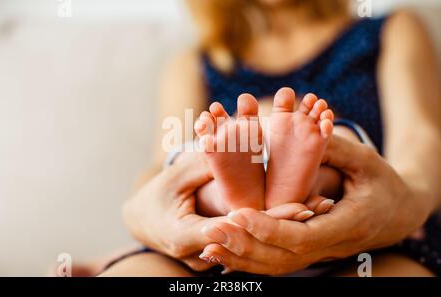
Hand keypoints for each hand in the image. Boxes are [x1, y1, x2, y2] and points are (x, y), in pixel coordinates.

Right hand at [122, 150, 324, 271]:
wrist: (142, 222)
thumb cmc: (156, 196)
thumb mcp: (177, 177)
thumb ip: (206, 164)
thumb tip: (237, 140)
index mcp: (184, 235)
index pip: (235, 230)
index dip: (270, 220)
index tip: (301, 208)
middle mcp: (200, 254)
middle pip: (251, 241)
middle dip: (286, 223)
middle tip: (321, 206)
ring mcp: (210, 259)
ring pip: (252, 246)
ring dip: (281, 227)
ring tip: (317, 208)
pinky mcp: (218, 256)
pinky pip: (247, 245)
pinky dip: (268, 230)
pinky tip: (295, 216)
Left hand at [199, 136, 432, 274]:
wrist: (398, 212)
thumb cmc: (383, 183)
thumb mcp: (365, 161)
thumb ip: (332, 148)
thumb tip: (299, 127)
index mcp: (345, 225)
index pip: (301, 237)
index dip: (268, 229)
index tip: (238, 216)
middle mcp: (329, 246)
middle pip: (281, 258)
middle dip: (244, 247)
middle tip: (211, 232)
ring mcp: (318, 253)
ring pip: (275, 265)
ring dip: (241, 258)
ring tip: (209, 246)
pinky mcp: (308, 250)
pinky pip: (276, 262)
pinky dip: (249, 260)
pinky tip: (224, 254)